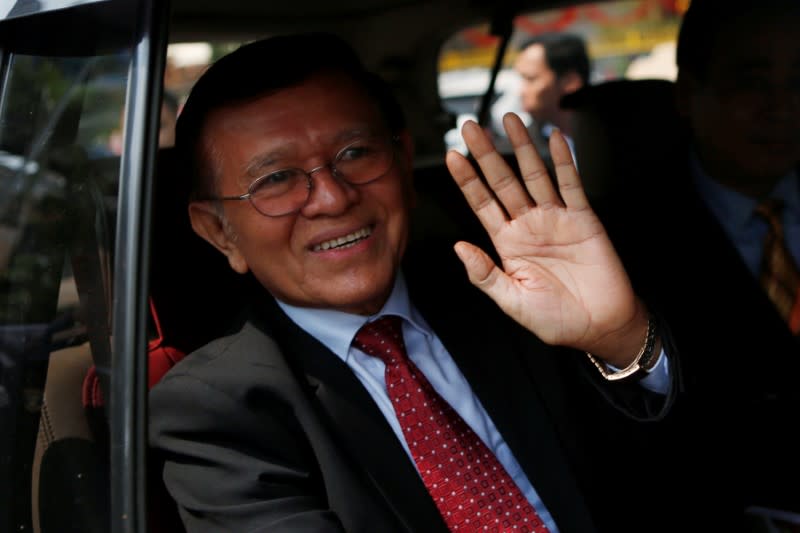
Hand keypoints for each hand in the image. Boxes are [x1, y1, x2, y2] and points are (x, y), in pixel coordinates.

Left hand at [445, 113, 646, 366]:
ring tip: (509, 118)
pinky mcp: (584, 219)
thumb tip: (458, 246)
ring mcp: (555, 219)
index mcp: (507, 243)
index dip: (467, 180)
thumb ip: (484, 274)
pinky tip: (553, 139)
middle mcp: (528, 225)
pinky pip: (571, 185)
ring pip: (534, 175)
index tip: (451, 155)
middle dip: (486, 153)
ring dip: (522, 147)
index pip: (482, 204)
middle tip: (469, 126)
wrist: (600, 326)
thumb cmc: (555, 319)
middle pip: (502, 181)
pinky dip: (564, 162)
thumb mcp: (512, 301)